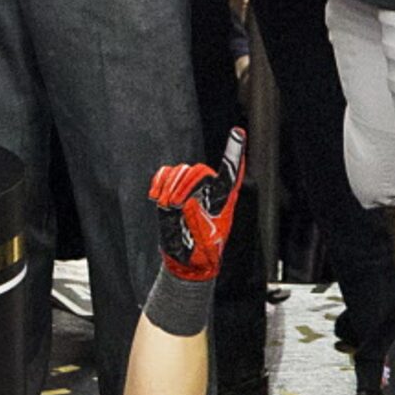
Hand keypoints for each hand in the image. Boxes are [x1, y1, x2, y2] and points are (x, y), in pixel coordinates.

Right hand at [150, 127, 246, 281]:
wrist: (185, 262)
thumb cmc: (201, 255)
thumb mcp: (204, 243)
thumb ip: (197, 222)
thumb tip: (188, 201)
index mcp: (223, 203)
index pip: (232, 174)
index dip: (235, 152)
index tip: (239, 132)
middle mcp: (209, 191)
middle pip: (199, 171)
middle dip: (185, 184)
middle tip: (174, 203)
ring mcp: (191, 189)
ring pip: (181, 170)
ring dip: (171, 186)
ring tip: (166, 205)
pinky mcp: (173, 190)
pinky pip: (165, 173)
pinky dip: (159, 182)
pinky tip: (155, 197)